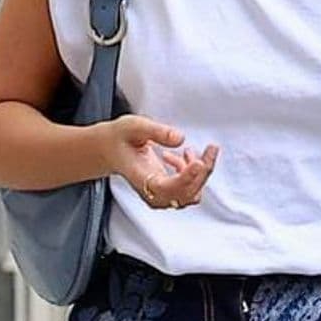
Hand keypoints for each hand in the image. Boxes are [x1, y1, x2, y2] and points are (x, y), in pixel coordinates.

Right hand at [98, 115, 218, 209]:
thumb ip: (157, 131)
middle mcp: (151, 191)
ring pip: (190, 194)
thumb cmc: (119, 139)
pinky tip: (184, 156)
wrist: (109, 150)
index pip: (165, 187)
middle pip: (184, 194)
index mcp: (140, 177)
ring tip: (196, 151)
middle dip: (203, 172)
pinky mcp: (166, 190)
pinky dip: (194, 173)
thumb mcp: (135, 126)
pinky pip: (188, 189)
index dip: (185, 179)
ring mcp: (159, 194)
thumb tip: (180, 138)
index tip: (198, 163)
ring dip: (200, 173)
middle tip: (211, 149)